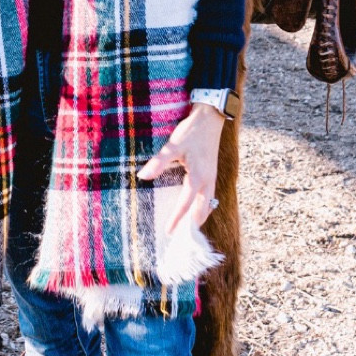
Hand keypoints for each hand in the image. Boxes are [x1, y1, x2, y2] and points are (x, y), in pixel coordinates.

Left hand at [137, 102, 223, 234]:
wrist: (211, 117)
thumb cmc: (192, 131)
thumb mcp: (173, 145)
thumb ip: (158, 162)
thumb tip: (143, 176)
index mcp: (198, 177)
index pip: (185, 204)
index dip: (177, 219)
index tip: (168, 232)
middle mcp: (208, 181)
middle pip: (202, 211)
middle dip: (191, 225)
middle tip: (180, 237)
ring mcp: (213, 178)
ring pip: (208, 205)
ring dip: (199, 217)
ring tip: (187, 228)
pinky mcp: (213, 173)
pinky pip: (210, 197)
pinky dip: (203, 207)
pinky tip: (196, 208)